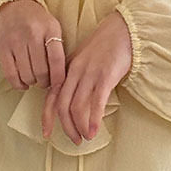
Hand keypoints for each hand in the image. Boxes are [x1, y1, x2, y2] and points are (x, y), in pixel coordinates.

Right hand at [0, 0, 65, 91]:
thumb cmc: (38, 22)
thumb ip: (58, 49)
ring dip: (33, 82)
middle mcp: (32, 34)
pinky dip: (18, 84)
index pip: (56, 59)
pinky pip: (11, 74)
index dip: (59, 77)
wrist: (13, 6)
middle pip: (41, 71)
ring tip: (36, 79)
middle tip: (46, 82)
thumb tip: (62, 78)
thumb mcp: (53, 28)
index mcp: (49, 28)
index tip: (59, 84)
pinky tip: (24, 83)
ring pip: (26, 75)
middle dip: (46, 82)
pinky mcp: (2, 48)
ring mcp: (15, 41)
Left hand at [41, 9, 132, 144]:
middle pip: (62, 105)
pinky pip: (95, 101)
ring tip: (86, 138)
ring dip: (80, 126)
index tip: (47, 134)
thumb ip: (78, 79)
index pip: (51, 97)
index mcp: (67, 69)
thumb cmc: (106, 46)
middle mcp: (74, 73)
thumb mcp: (85, 61)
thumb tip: (78, 103)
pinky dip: (93, 118)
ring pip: (77, 106)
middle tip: (75, 140)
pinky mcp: (105, 76)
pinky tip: (94, 130)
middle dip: (67, 127)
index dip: (47, 117)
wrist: (123, 30)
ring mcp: (89, 74)